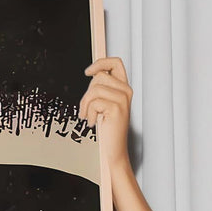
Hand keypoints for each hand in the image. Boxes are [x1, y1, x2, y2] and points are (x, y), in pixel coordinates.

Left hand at [79, 57, 132, 172]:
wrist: (114, 148)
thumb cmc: (108, 127)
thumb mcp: (104, 103)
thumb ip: (101, 88)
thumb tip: (92, 73)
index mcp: (123, 87)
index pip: (115, 62)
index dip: (100, 62)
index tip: (88, 72)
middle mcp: (126, 90)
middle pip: (99, 76)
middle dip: (87, 93)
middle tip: (87, 109)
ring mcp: (123, 99)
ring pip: (94, 89)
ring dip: (85, 105)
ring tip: (88, 116)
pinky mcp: (117, 108)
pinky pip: (94, 102)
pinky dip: (89, 114)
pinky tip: (94, 123)